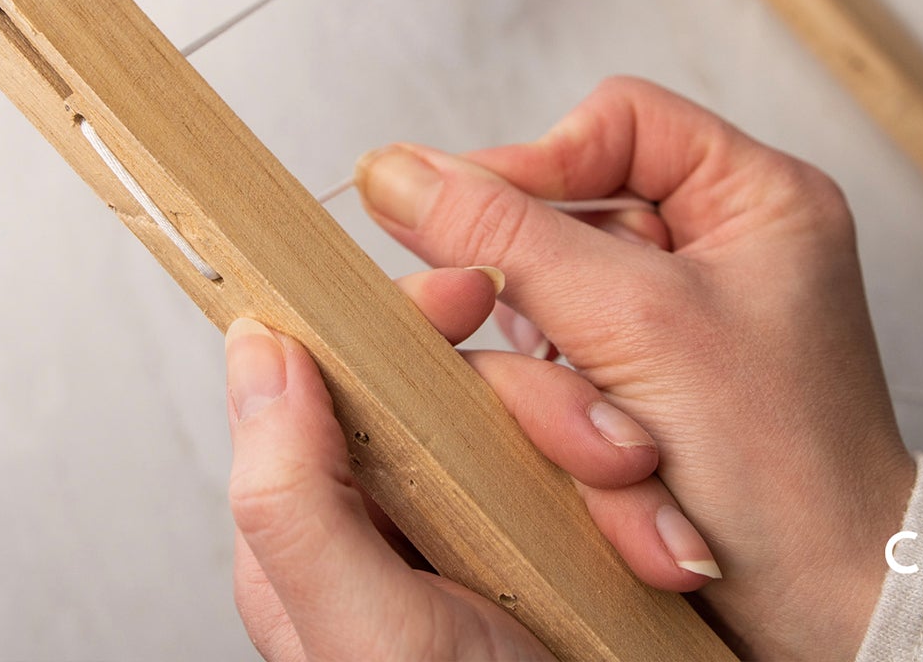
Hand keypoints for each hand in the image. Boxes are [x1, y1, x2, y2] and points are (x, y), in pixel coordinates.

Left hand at [224, 253, 716, 661]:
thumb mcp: (369, 635)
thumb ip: (293, 498)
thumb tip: (255, 348)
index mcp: (320, 530)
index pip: (339, 376)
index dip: (404, 322)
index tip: (473, 296)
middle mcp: (392, 523)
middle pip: (453, 390)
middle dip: (549, 414)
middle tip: (614, 454)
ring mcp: (475, 537)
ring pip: (536, 429)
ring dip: (612, 466)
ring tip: (656, 540)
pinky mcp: (549, 556)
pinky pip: (594, 483)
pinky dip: (643, 509)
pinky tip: (667, 555)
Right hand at [354, 76, 914, 659]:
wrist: (822, 618)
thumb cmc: (779, 470)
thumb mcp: (630, 323)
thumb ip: (504, 234)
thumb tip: (393, 170)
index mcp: (758, 196)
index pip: (615, 119)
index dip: (536, 162)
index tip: (470, 223)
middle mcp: (725, 245)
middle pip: (571, 210)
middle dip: (545, 292)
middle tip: (542, 344)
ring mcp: (685, 319)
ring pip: (555, 294)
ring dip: (553, 366)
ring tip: (607, 432)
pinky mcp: (651, 385)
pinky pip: (563, 358)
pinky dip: (562, 404)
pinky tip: (600, 456)